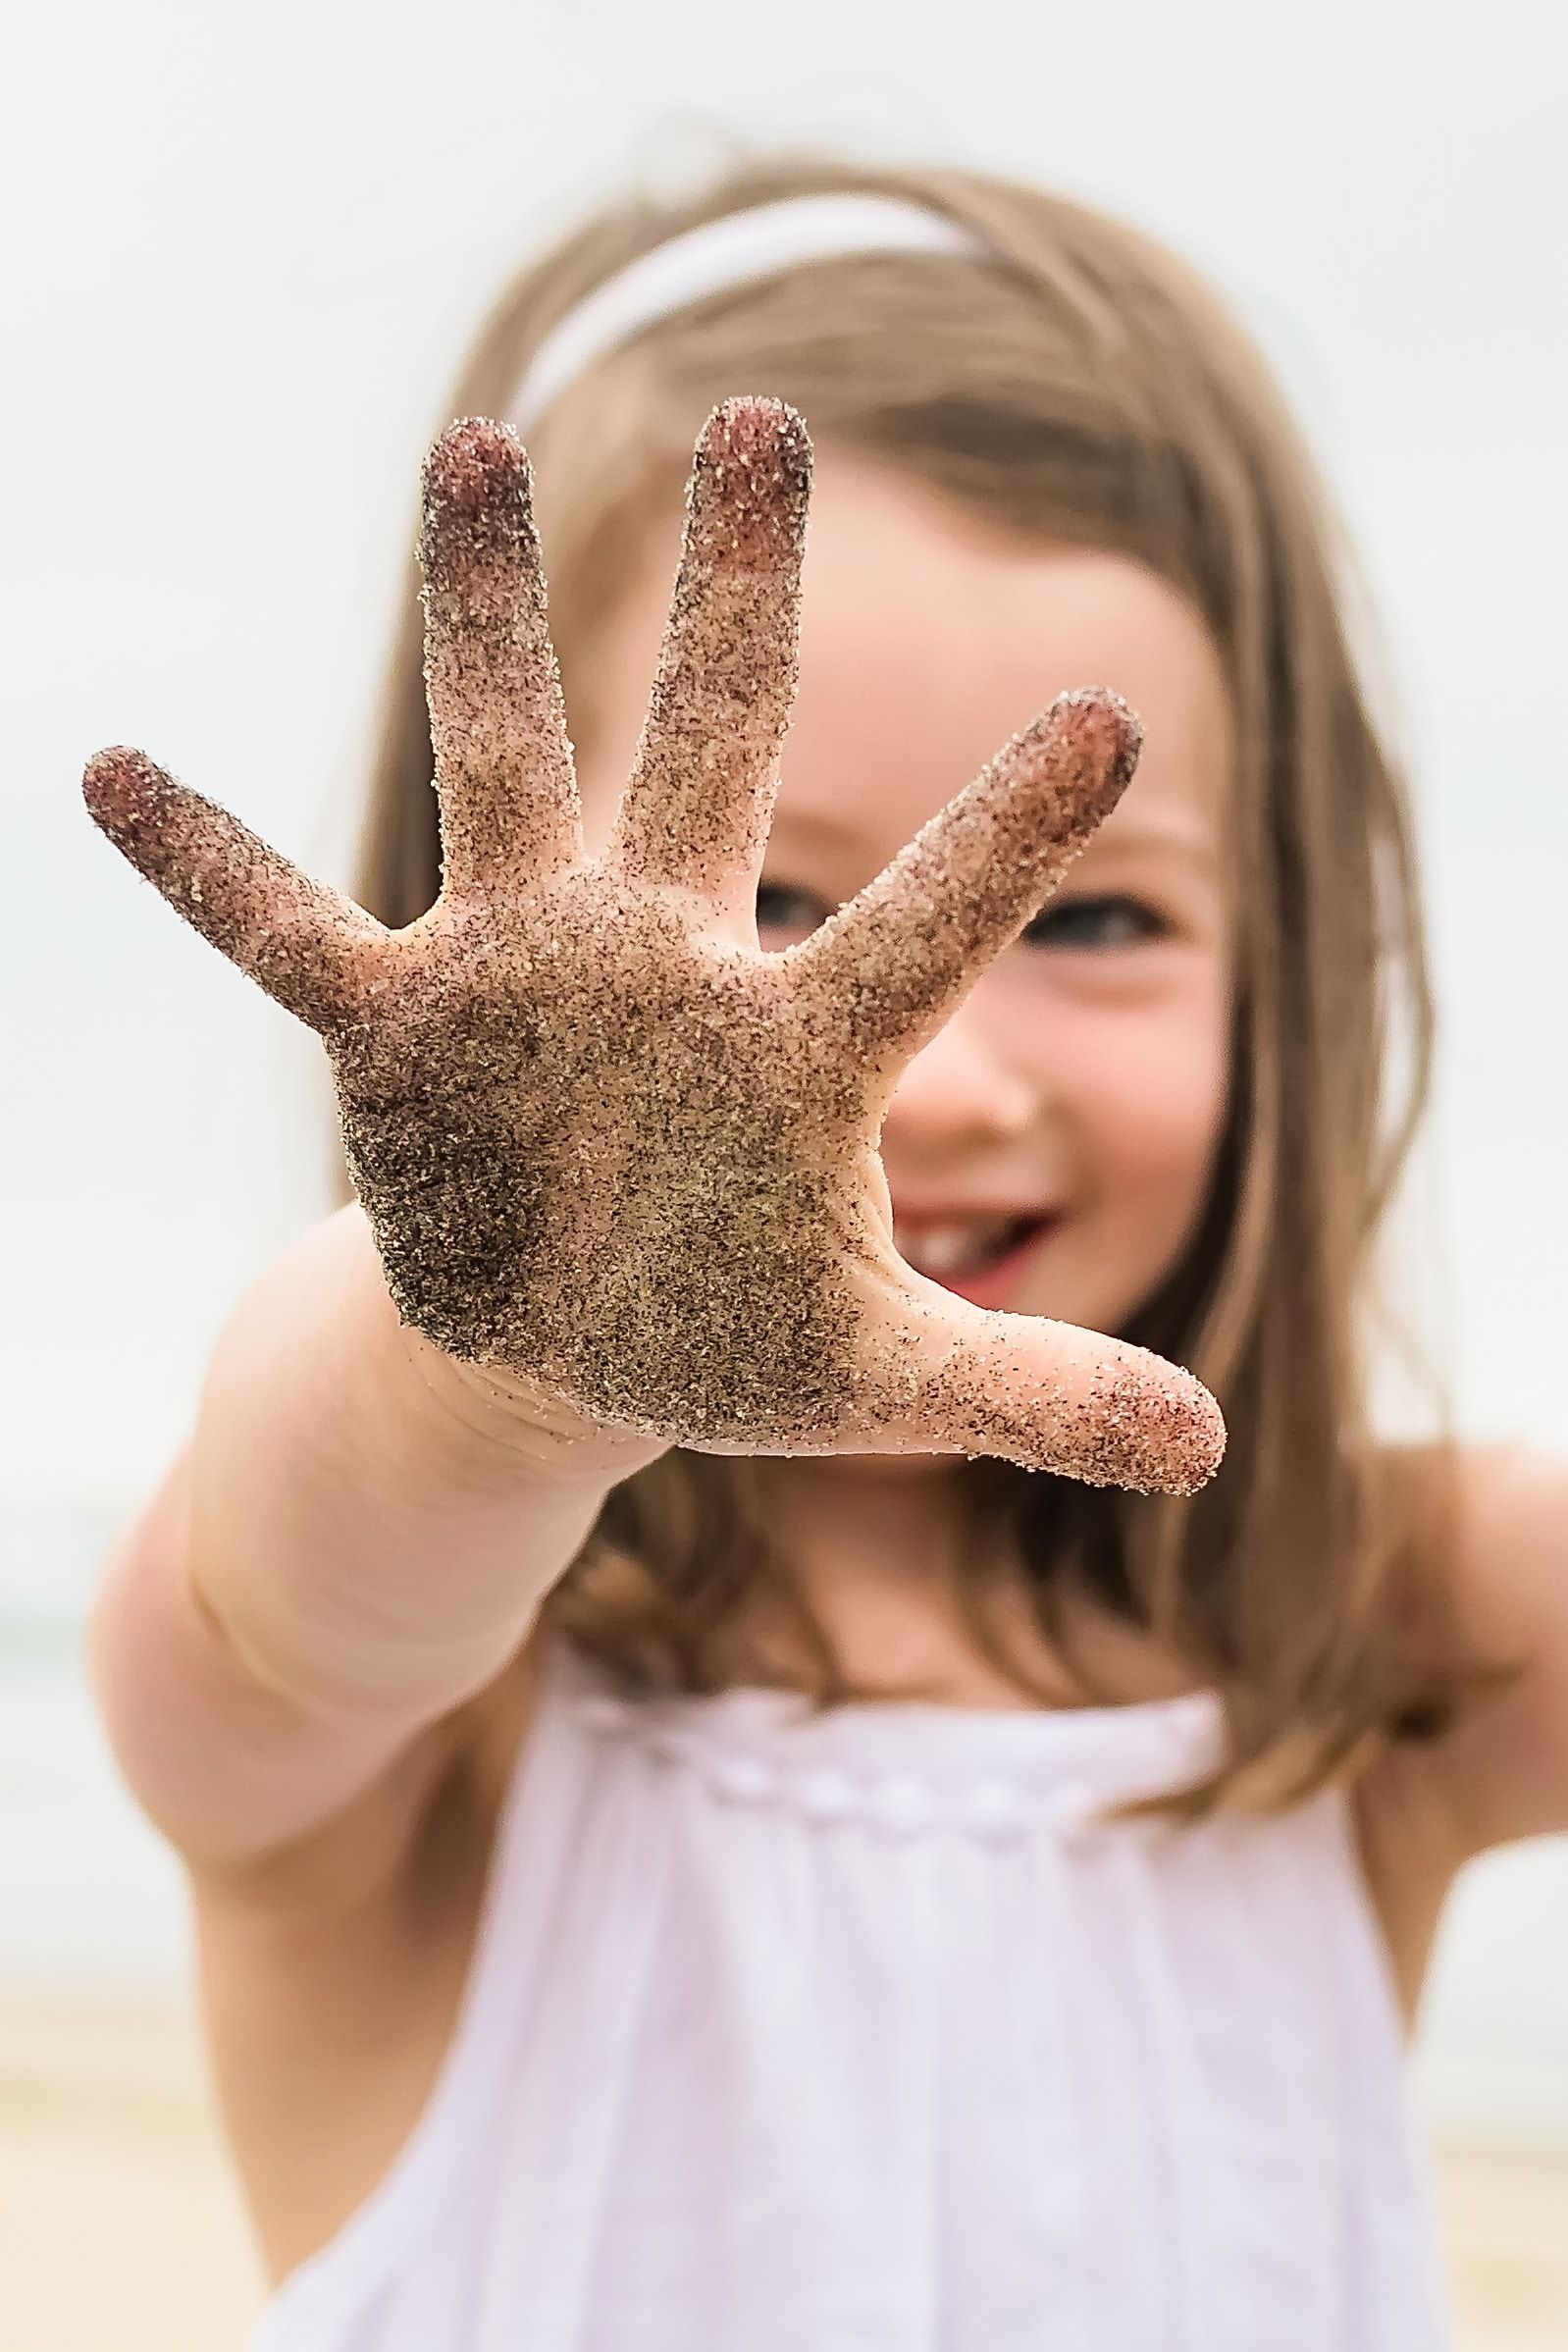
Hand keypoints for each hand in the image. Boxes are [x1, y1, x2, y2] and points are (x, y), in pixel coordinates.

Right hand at [83, 399, 1223, 1493]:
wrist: (568, 1344)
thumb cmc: (736, 1333)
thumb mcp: (881, 1381)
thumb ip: (1035, 1391)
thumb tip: (1212, 1445)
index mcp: (798, 1048)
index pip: (925, 929)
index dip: (1010, 834)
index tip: (1112, 716)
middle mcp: (663, 965)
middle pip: (709, 751)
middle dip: (740, 604)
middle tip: (768, 422)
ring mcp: (525, 978)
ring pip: (504, 768)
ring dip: (485, 621)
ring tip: (473, 447)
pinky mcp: (402, 1029)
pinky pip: (286, 933)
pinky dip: (207, 870)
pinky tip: (109, 769)